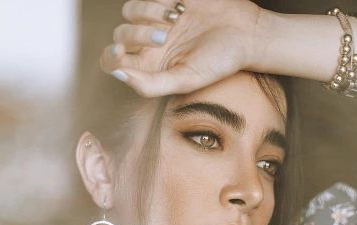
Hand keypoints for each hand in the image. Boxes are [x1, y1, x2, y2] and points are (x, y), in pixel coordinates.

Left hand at [99, 0, 262, 97]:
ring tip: (176, 17)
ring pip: (129, 11)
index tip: (122, 50)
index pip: (112, 62)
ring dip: (148, 11)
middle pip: (120, 34)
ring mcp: (156, 19)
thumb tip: (119, 75)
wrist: (246, 33)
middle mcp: (148, 43)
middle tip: (164, 36)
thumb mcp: (186, 80)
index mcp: (150, 67)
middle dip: (137, 34)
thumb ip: (151, 85)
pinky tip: (181, 5)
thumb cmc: (219, 61)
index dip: (110, 55)